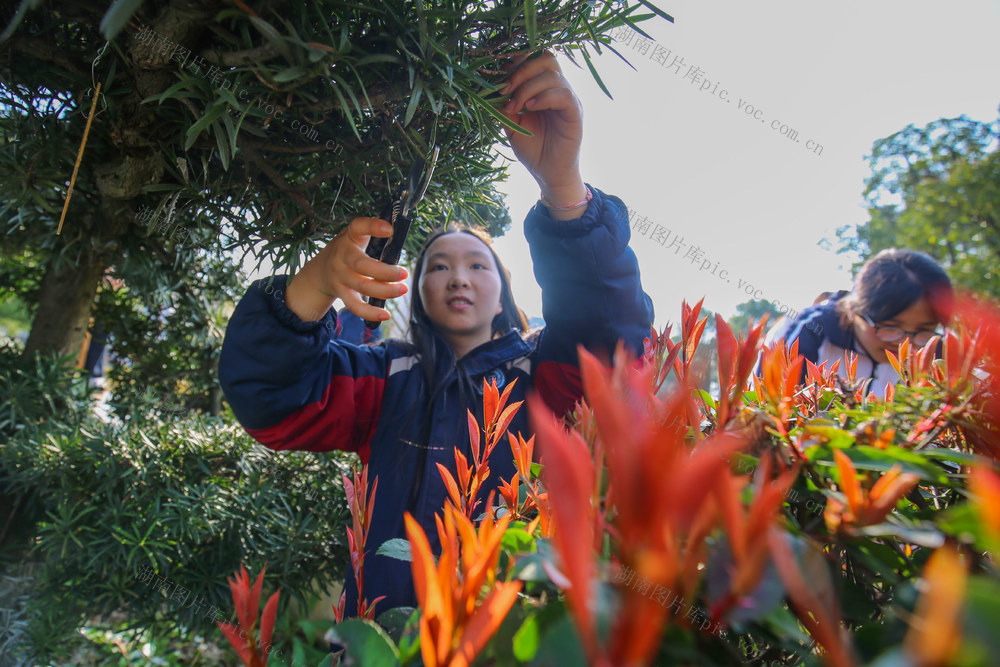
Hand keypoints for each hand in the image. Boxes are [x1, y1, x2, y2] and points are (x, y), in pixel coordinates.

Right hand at [287, 217, 408, 322]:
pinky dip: (370, 313)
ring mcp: (341, 277)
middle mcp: (342, 257)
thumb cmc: (348, 250)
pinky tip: (385, 314)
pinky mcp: (342, 293)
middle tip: (404, 274)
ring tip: (402, 289)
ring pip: (362, 287)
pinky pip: (355, 306)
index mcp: (349, 237)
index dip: (373, 227)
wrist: (320, 271)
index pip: (358, 227)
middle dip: (385, 272)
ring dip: (385, 291)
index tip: (391, 230)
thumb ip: (374, 233)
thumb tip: (400, 231)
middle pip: (362, 265)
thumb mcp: (356, 236)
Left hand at [499, 50, 585, 204]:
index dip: (515, 63)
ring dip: (528, 87)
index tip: (498, 82)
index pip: (535, 57)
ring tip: (515, 106)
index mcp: (544, 87)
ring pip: (552, 75)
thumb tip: (489, 85)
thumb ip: (504, 103)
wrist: (548, 174)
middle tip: (505, 91)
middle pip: (546, 58)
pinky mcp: (575, 114)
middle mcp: (559, 89)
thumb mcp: (511, 123)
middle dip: (520, 71)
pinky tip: (530, 109)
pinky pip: (564, 95)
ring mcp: (569, 100)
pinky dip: (544, 97)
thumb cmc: (533, 149)